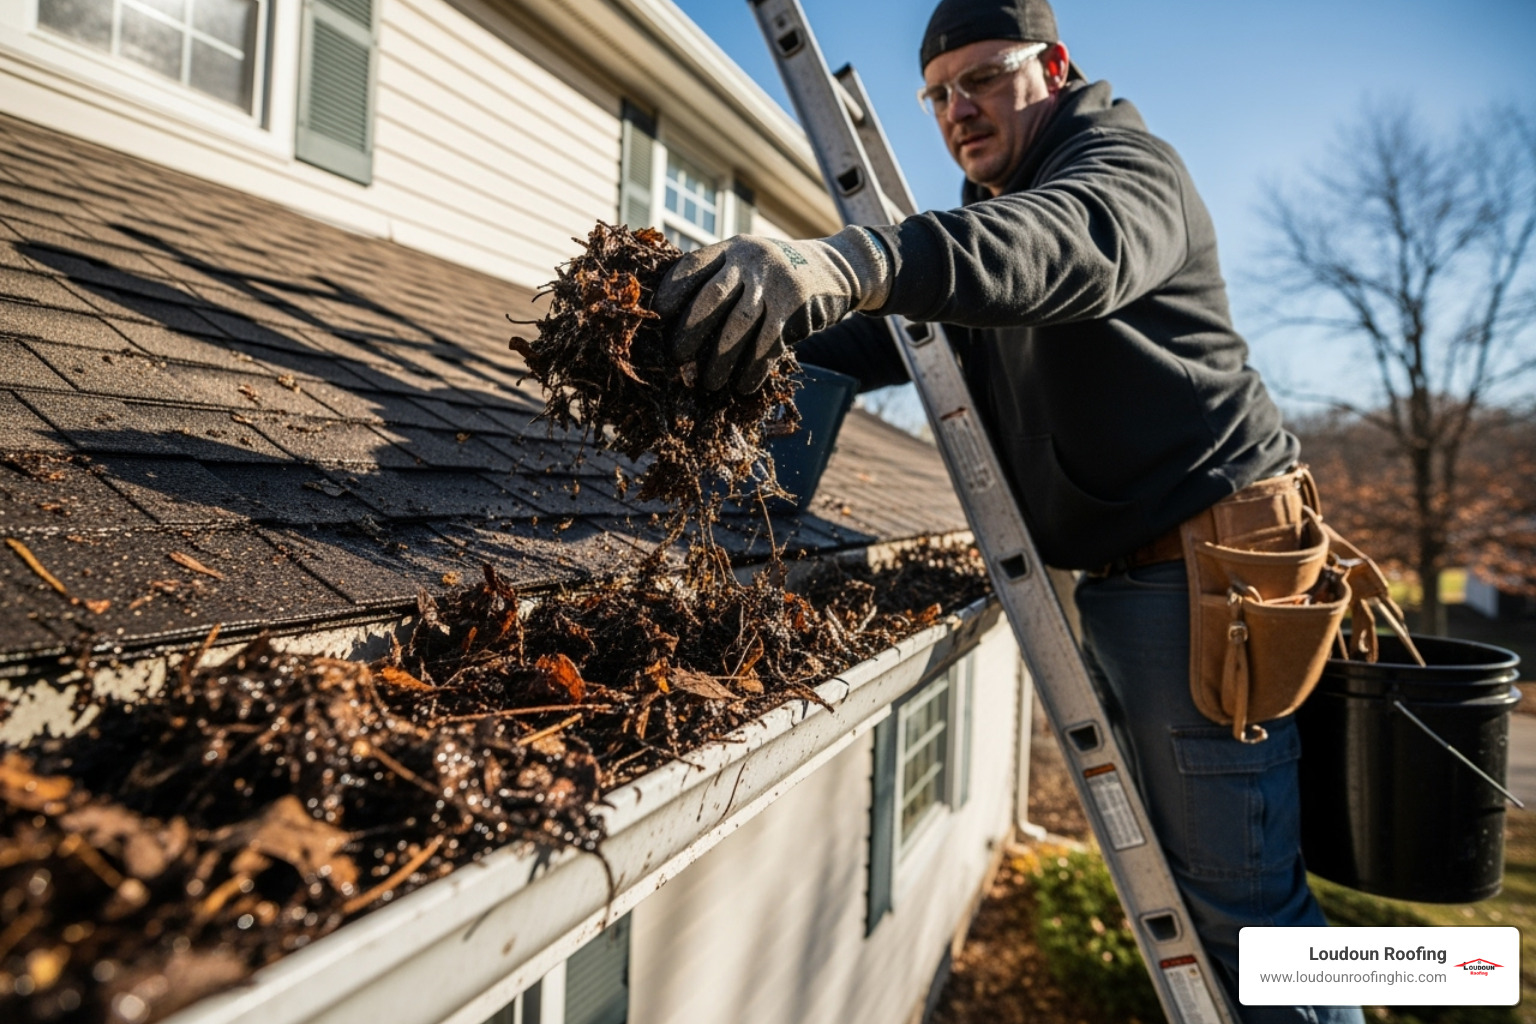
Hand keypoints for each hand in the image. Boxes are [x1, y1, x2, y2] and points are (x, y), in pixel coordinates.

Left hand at [654, 227, 888, 391]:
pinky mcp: (795, 308)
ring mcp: (775, 284)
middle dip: (690, 331)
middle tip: (677, 358)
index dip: (671, 292)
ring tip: (709, 383)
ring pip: (739, 326)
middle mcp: (751, 262)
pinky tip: (743, 385)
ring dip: (720, 360)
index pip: (692, 267)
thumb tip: (677, 324)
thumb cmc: (779, 273)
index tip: (659, 316)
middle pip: (712, 299)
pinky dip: (753, 369)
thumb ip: (721, 277)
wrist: (838, 267)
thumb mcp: (750, 260)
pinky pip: (768, 345)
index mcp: (732, 249)